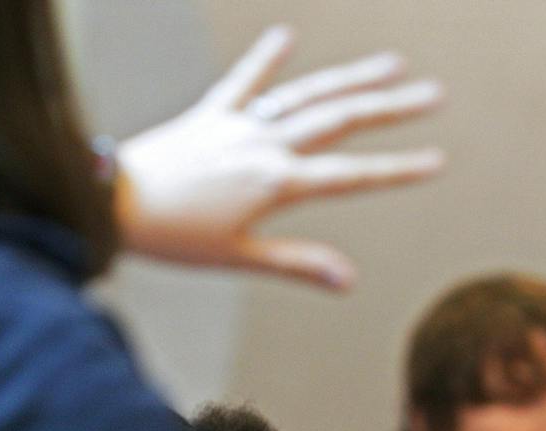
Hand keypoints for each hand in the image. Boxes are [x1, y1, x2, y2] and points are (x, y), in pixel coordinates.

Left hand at [114, 26, 443, 287]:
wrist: (106, 201)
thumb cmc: (173, 238)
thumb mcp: (240, 258)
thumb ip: (299, 262)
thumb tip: (350, 280)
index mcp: (277, 181)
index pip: (353, 174)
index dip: (399, 169)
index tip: (438, 161)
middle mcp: (265, 143)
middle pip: (340, 118)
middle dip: (391, 107)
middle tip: (435, 94)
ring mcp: (238, 124)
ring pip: (306, 95)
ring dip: (350, 79)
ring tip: (391, 64)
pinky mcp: (210, 116)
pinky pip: (243, 84)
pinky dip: (266, 60)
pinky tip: (288, 36)